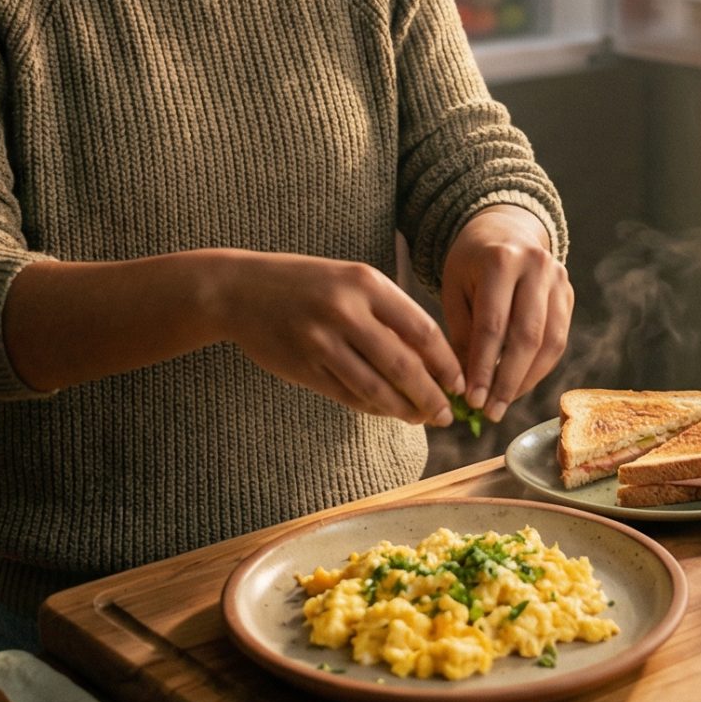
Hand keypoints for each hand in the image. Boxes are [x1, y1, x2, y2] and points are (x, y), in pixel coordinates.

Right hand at [209, 251, 463, 424]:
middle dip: (431, 395)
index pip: (422, 330)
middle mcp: (345, 311)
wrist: (240, 289)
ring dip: (404, 409)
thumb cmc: (307, 285)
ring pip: (376, 387)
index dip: (447, 364)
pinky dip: (372, 407)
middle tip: (446, 415)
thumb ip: (388, 314)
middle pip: (404, 365)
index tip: (461, 383)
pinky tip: (387, 411)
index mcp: (366, 283)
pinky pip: (348, 396)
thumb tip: (433, 362)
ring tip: (420, 419)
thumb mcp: (350, 282)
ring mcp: (321, 341)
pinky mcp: (303, 366)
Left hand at [441, 205, 570, 421]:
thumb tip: (464, 388)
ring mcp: (559, 279)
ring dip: (527, 380)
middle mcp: (536, 267)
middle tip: (491, 411)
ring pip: (550, 342)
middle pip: (527, 336)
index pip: (493, 325)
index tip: (472, 401)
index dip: (484, 367)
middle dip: (508, 381)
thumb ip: (460, 335)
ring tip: (504, 402)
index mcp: (500, 260)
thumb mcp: (454, 290)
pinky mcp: (569, 294)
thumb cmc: (471, 264)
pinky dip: (540, 368)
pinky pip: (559, 340)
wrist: (506, 230)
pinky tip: (520, 384)